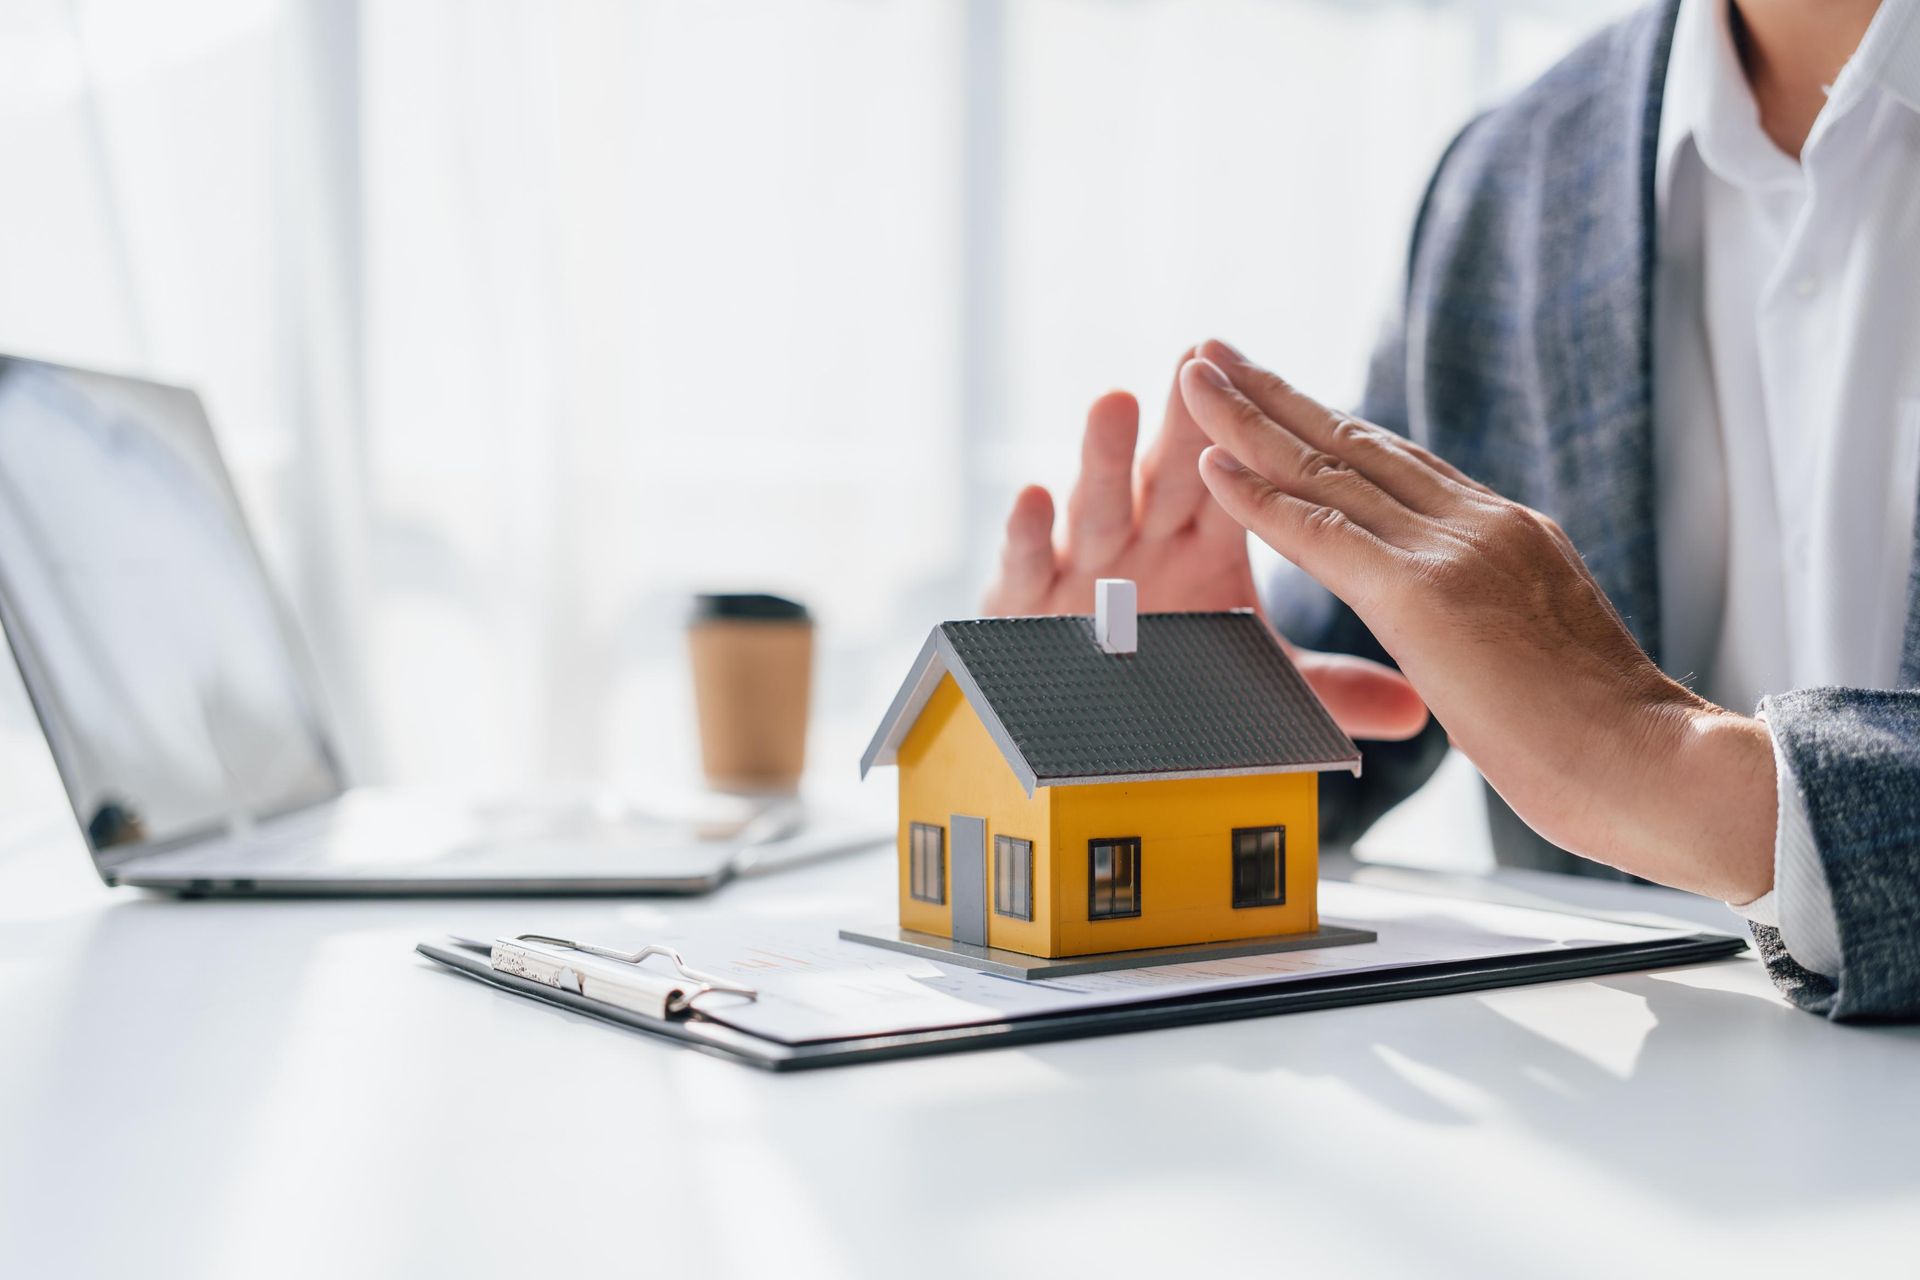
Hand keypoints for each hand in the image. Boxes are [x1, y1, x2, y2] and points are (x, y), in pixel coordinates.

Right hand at [984, 349, 1428, 741]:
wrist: (1079, 714)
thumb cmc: (1165, 667)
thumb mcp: (1250, 676)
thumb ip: (1326, 686)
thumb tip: (1418, 708)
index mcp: (1204, 537)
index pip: (1239, 477)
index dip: (1252, 434)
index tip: (1270, 378)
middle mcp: (1142, 535)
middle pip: (1169, 469)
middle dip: (1181, 416)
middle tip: (1197, 360)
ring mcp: (1082, 562)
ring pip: (1096, 502)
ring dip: (1104, 455)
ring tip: (1114, 402)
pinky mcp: (1025, 599)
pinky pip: (1023, 562)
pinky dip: (1025, 533)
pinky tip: (1032, 496)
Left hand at [1181, 340, 1775, 900]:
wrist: (1657, 766)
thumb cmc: (1610, 741)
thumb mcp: (1545, 654)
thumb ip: (1500, 623)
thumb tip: (1481, 636)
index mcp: (1509, 535)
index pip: (1401, 467)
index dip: (1332, 428)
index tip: (1284, 396)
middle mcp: (1478, 525)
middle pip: (1355, 444)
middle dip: (1277, 397)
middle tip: (1214, 351)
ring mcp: (1451, 553)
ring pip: (1328, 471)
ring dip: (1247, 422)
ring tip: (1194, 374)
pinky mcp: (1423, 597)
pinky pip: (1320, 535)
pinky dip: (1259, 498)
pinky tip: (1211, 463)